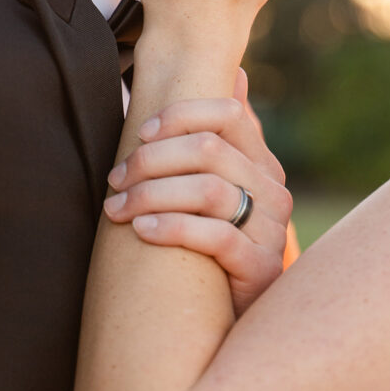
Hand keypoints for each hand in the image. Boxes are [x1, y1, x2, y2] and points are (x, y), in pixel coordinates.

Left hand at [103, 71, 292, 316]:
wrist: (238, 317)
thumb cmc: (220, 243)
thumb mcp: (225, 188)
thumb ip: (226, 137)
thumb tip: (239, 73)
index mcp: (263, 163)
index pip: (229, 115)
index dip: (181, 115)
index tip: (141, 132)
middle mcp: (274, 190)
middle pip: (209, 150)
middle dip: (152, 159)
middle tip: (115, 179)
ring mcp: (271, 229)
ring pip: (209, 190)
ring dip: (152, 194)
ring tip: (117, 209)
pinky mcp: (260, 268)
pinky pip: (215, 237)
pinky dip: (172, 228)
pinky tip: (143, 231)